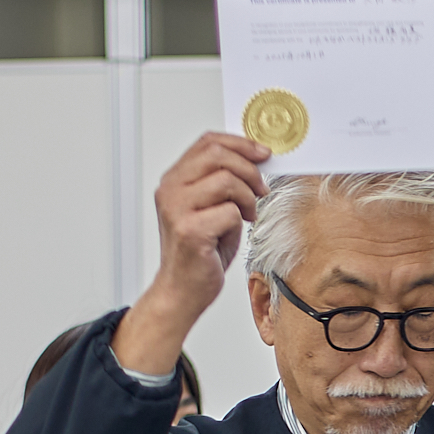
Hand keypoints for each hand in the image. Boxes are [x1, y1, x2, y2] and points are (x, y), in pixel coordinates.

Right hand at [114, 132, 270, 379]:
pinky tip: (232, 234)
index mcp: (174, 180)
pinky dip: (240, 223)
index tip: (262, 153)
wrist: (182, 290)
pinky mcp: (190, 230)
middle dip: (250, 169)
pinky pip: (230, 212)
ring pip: (227, 181)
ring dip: (247, 198)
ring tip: (247, 215)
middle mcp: (170, 190)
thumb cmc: (199, 252)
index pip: (207, 143)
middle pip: (218, 155)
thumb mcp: (211, 208)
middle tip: (261, 188)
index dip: (240, 143)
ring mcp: (177, 209)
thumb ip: (224, 182)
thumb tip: (255, 161)